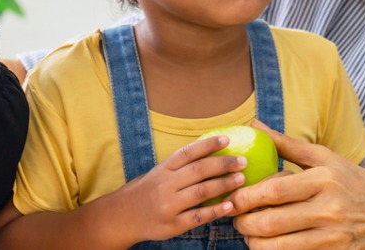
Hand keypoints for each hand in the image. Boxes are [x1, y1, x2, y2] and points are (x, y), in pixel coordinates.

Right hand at [110, 134, 249, 244]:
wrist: (122, 217)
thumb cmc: (147, 192)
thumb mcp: (158, 173)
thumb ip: (180, 167)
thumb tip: (211, 154)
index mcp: (163, 169)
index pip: (188, 153)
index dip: (208, 145)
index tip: (227, 140)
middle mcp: (165, 185)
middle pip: (198, 170)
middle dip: (223, 164)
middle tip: (242, 161)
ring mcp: (169, 205)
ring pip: (201, 192)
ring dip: (224, 185)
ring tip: (241, 179)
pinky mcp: (173, 225)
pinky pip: (198, 217)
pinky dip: (215, 211)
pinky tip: (230, 205)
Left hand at [230, 121, 364, 249]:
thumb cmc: (355, 183)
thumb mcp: (326, 158)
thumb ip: (287, 145)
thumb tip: (255, 126)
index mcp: (325, 179)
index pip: (274, 190)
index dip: (246, 196)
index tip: (232, 197)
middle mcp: (329, 208)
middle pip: (271, 222)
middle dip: (243, 223)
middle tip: (235, 218)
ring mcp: (333, 236)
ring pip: (278, 246)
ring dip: (254, 243)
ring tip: (248, 235)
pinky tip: (269, 246)